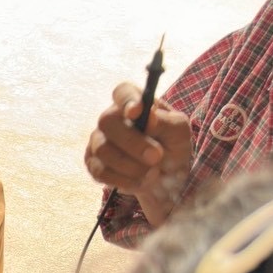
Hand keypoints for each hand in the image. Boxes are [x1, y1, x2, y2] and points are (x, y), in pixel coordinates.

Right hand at [84, 83, 192, 226]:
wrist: (165, 179)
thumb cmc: (173, 147)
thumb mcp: (179, 133)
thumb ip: (166, 123)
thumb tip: (148, 118)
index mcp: (134, 103)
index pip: (122, 92)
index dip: (126, 100)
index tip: (137, 112)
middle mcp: (111, 118)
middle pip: (107, 122)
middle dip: (133, 143)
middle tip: (156, 157)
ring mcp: (98, 140)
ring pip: (103, 149)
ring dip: (132, 166)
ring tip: (153, 173)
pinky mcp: (93, 163)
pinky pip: (100, 171)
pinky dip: (123, 180)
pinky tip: (139, 181)